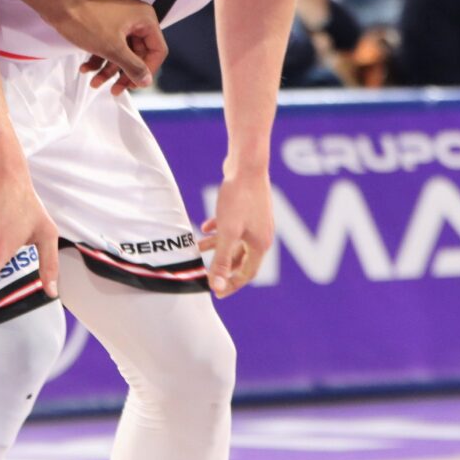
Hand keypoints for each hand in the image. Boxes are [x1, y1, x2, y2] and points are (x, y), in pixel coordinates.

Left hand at [54, 0, 164, 91]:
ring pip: (121, 51)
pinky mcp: (105, 22)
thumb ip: (133, 67)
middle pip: (138, 53)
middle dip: (123, 73)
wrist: (57, 2)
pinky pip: (109, 43)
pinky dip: (99, 57)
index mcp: (145, 19)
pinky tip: (85, 69)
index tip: (133, 85)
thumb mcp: (112, 49)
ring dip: (108, 69)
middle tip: (114, 91)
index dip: (147, 70)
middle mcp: (136, 17)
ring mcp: (120, 19)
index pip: (157, 50)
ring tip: (93, 84)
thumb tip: (147, 82)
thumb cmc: (87, 22)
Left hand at [198, 169, 272, 297]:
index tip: (217, 294)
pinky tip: (206, 226)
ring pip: (235, 241)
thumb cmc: (238, 198)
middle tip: (207, 276)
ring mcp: (256, 220)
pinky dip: (220, 229)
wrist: (247, 165)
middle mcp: (261, 235)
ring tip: (197, 248)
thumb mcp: (228, 233)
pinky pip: (234, 225)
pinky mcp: (248, 207)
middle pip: (242, 259)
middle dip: (223, 267)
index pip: (247, 273)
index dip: (232, 285)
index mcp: (260, 245)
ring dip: (217, 246)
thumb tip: (218, 287)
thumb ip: (222, 260)